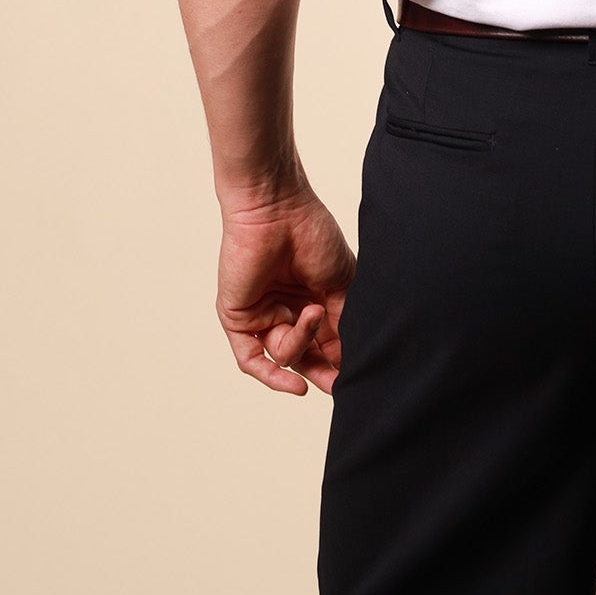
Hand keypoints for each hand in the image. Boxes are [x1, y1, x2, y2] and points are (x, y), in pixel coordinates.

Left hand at [216, 188, 356, 394]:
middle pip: (302, 355)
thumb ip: (341, 321)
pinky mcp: (238, 318)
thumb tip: (348, 358)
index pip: (324, 341)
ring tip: (314, 313)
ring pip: (283, 354)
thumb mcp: (339, 282)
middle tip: (337, 385)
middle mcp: (286, 309)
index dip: (339, 360)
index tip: (357, 374)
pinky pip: (251, 359)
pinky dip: (272, 375)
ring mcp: (261, 314)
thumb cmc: (311, 233)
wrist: (278, 210)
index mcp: (311, 298)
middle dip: (320, 371)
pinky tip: (295, 383)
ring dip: (302, 341)